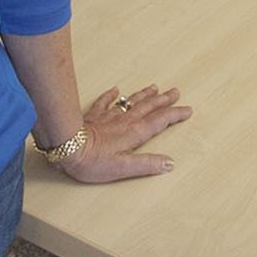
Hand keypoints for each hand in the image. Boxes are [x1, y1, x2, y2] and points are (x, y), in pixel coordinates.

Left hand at [57, 85, 191, 182]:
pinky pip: (105, 101)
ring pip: (131, 101)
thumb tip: (169, 163)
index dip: (175, 115)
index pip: (160, 121)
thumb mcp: (124, 168)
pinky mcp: (95, 115)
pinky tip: (115, 89)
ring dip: (144, 95)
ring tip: (155, 87)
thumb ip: (147, 165)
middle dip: (164, 100)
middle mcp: (125, 121)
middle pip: (149, 107)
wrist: (68, 147)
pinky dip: (112, 95)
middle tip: (176, 91)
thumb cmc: (94, 161)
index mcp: (134, 133)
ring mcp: (110, 116)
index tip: (187, 109)